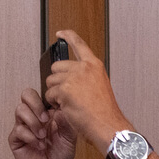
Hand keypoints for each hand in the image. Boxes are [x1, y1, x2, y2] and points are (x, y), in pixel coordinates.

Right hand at [9, 87, 77, 158]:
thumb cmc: (63, 154)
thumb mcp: (70, 136)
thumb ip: (66, 121)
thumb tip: (59, 108)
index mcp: (47, 113)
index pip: (41, 94)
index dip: (46, 98)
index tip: (56, 110)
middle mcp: (34, 117)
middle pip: (26, 95)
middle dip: (36, 105)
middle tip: (45, 119)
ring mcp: (23, 127)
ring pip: (20, 110)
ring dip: (34, 123)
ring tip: (44, 136)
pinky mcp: (15, 139)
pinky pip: (18, 129)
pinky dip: (31, 137)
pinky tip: (39, 146)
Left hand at [43, 29, 132, 150]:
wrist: (108, 125)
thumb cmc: (105, 112)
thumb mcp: (100, 87)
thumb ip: (86, 77)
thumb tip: (68, 76)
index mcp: (94, 66)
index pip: (79, 44)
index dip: (68, 36)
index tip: (61, 33)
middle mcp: (84, 68)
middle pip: (57, 66)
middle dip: (57, 80)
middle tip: (66, 92)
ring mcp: (74, 77)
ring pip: (51, 81)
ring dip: (55, 93)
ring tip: (69, 102)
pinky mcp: (65, 89)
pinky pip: (50, 94)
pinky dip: (55, 103)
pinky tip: (66, 107)